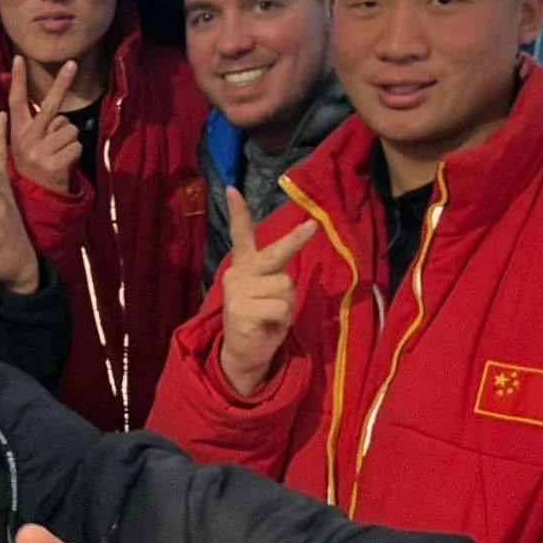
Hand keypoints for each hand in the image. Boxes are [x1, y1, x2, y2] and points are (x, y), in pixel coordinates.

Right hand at [5, 56, 82, 193]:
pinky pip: (76, 145)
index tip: (19, 58)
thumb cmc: (34, 167)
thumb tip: (54, 112)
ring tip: (60, 152)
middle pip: (50, 106)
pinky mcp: (55, 164)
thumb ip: (35, 126)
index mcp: (18, 133)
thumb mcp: (24, 146)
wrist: (37, 199)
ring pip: (70, 129)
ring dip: (70, 139)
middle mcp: (27, 140)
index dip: (17, 80)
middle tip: (73, 63)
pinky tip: (64, 162)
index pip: (16, 101)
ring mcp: (40, 152)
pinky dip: (75, 153)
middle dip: (62, 83)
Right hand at [218, 187, 316, 396]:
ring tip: (272, 316)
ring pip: (285, 287)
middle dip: (294, 240)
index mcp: (244, 267)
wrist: (244, 353)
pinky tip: (266, 326)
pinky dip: (282, 320)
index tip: (231, 189)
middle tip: (311, 226)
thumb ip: (275, 275)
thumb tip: (289, 268)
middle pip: (274, 254)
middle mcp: (238, 274)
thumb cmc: (262, 320)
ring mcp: (237, 292)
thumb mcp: (269, 293)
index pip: (240, 235)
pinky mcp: (240, 310)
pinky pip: (281, 308)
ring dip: (287, 305)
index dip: (237, 212)